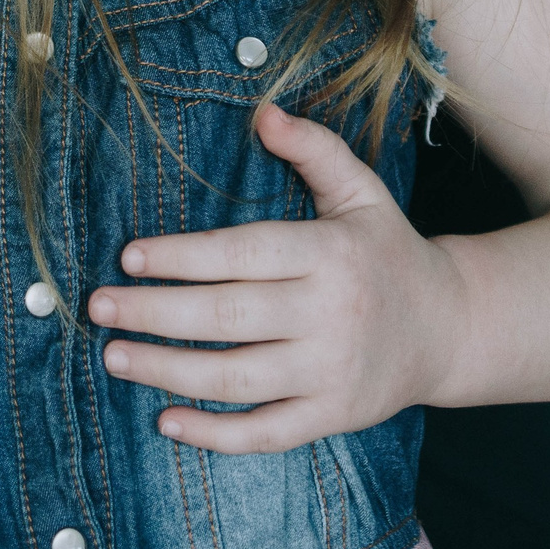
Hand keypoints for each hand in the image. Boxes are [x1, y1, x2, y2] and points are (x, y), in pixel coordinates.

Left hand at [87, 101, 469, 453]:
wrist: (451, 328)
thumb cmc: (386, 252)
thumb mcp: (361, 191)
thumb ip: (314, 149)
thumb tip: (263, 113)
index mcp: (330, 254)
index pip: (243, 255)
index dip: (183, 256)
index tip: (130, 256)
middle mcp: (331, 314)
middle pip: (227, 317)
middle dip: (155, 313)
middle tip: (98, 306)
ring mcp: (331, 371)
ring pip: (236, 378)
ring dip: (168, 371)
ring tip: (114, 356)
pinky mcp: (333, 415)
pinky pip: (266, 432)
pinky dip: (214, 435)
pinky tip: (166, 420)